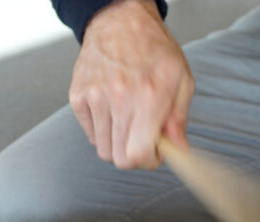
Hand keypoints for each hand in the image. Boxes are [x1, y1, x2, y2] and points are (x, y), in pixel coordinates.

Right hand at [69, 0, 194, 169]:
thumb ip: (180, 119)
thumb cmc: (155, 49)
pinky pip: (90, 134)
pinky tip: (115, 113)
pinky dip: (103, 131)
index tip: (156, 153)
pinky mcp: (77, 96)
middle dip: (135, 156)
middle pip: (119, 158)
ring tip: (131, 122)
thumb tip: (178, 149)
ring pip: (103, 149)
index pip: (137, 154)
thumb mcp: (182, 80)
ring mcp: (94, 97)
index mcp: (148, 97)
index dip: (148, 162)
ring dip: (119, 144)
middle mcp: (118, 99)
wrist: (120, 21)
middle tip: (145, 139)